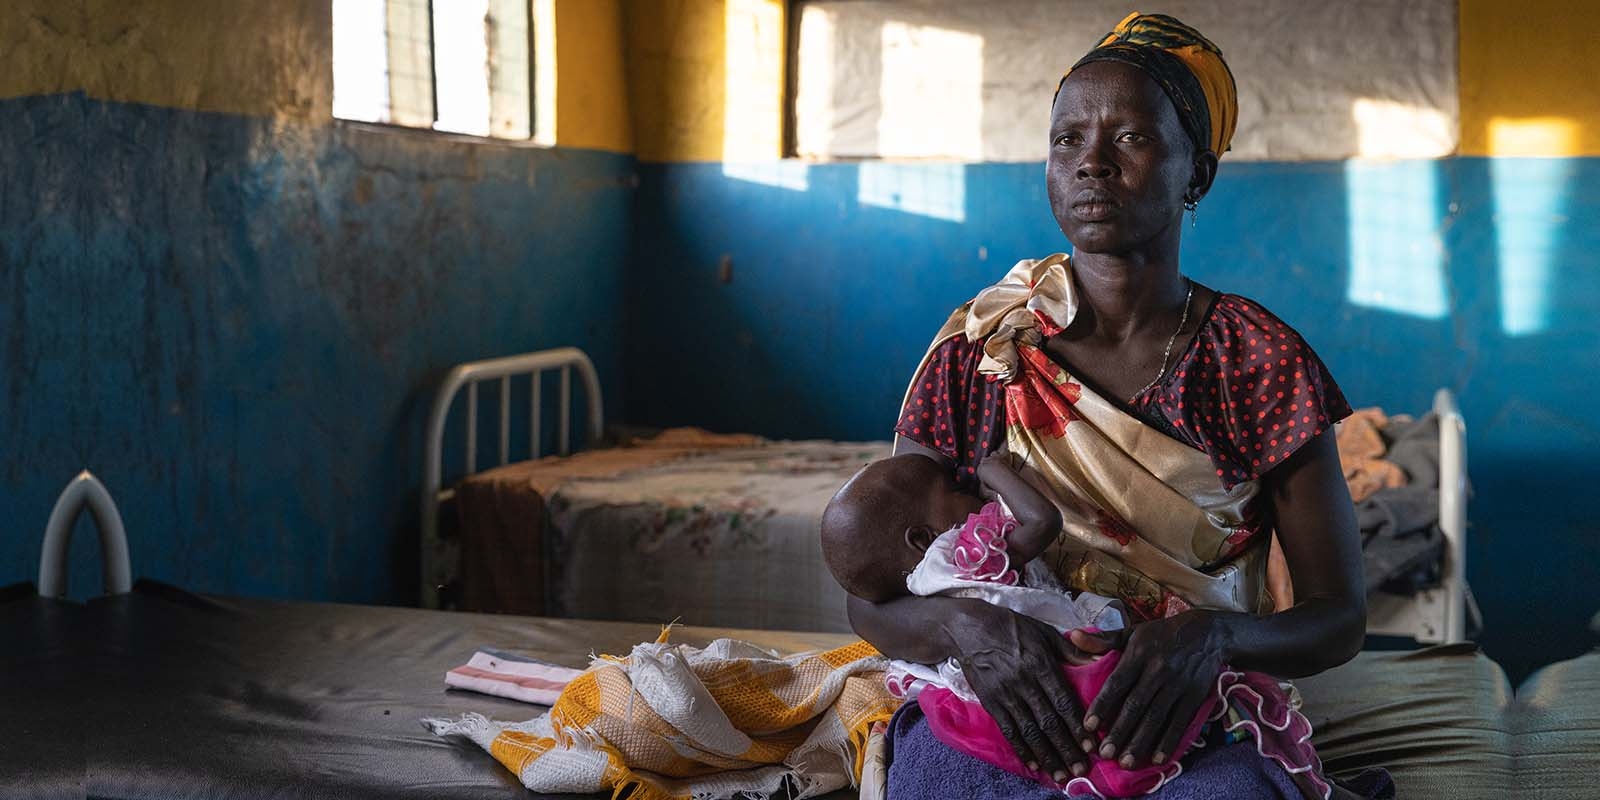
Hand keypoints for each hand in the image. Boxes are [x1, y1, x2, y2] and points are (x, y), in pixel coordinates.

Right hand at [949, 604, 1100, 782]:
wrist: (968, 628)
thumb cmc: (1012, 628)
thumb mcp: (1044, 631)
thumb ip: (1072, 649)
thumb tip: (1101, 657)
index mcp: (1040, 663)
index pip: (1063, 701)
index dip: (1077, 726)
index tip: (1091, 746)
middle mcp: (1024, 682)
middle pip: (1049, 721)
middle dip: (1066, 747)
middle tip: (1081, 768)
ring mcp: (1005, 694)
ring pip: (1029, 730)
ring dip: (1047, 755)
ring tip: (1060, 774)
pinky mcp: (990, 702)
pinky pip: (1008, 730)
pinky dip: (1021, 749)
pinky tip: (1034, 765)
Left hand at [1083, 611, 1229, 769]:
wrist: (1208, 634)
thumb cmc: (1161, 635)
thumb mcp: (1132, 633)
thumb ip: (1103, 640)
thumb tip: (1073, 636)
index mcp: (1139, 654)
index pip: (1117, 683)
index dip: (1103, 705)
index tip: (1089, 726)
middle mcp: (1158, 671)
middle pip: (1136, 705)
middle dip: (1120, 731)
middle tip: (1105, 753)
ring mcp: (1178, 685)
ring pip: (1156, 717)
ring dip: (1141, 741)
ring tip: (1126, 762)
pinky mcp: (1194, 697)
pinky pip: (1179, 722)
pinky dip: (1168, 741)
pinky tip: (1156, 759)